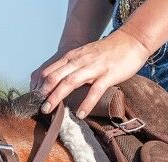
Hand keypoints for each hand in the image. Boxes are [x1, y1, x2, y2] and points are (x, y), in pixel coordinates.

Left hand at [31, 28, 151, 118]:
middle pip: (57, 76)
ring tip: (49, 111)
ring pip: (71, 81)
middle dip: (45, 93)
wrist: (132, 40)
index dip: (41, 85)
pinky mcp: (108, 75)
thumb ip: (73, 67)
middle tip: (39, 108)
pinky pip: (95, 90)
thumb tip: (59, 82)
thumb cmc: (108, 52)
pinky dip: (86, 103)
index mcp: (74, 57)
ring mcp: (94, 67)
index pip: (51, 70)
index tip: (35, 99)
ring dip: (57, 97)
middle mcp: (81, 61)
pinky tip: (80, 114)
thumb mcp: (85, 55)